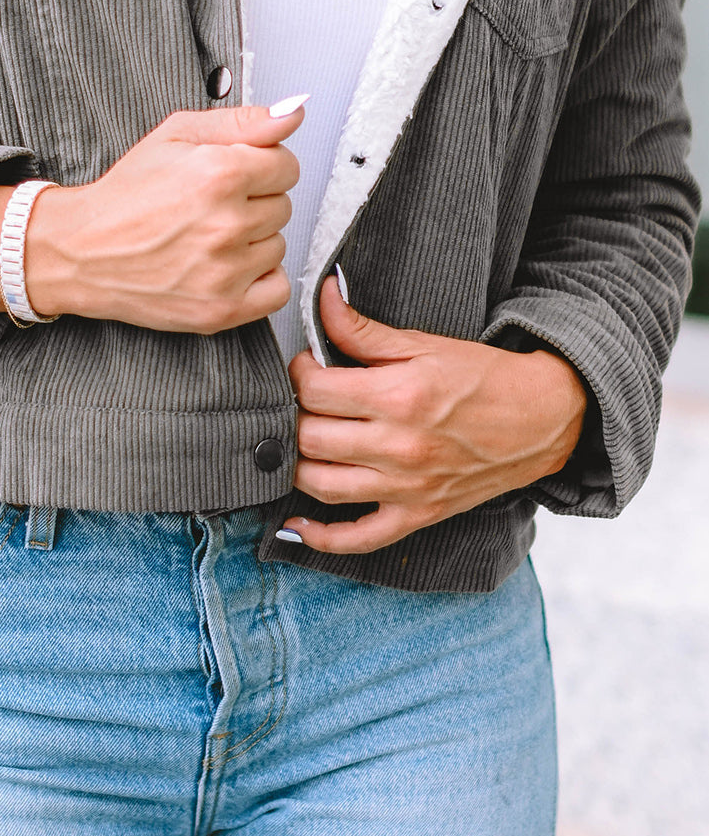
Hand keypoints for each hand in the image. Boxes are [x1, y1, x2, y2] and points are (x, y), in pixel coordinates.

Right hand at [21, 102, 302, 332]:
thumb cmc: (125, 194)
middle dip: (253, 200)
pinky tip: (228, 265)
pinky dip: (259, 278)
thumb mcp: (177, 134)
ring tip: (210, 234)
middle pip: (283, 205)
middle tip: (212, 204)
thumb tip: (292, 113)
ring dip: (253, 239)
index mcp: (220, 174)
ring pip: (278, 245)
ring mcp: (225, 271)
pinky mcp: (222, 310)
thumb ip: (243, 121)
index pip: (287, 166)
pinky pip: (277, 289)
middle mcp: (226, 224)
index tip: (236, 173)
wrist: (82, 250)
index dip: (261, 165)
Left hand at [281, 276, 587, 554]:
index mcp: (399, 396)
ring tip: (302, 441)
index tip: (307, 366)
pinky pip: (359, 538)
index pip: (314, 390)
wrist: (540, 418)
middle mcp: (399, 447)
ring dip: (297, 464)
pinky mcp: (417, 516)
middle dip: (295, 414)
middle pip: (310, 436)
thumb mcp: (422, 344)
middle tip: (304, 401)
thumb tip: (323, 298)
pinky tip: (298, 525)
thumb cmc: (483, 378)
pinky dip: (322, 537)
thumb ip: (362, 329)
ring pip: (321, 485)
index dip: (299, 372)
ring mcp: (406, 488)